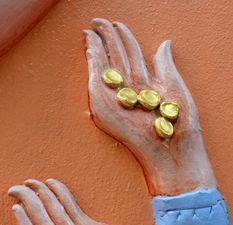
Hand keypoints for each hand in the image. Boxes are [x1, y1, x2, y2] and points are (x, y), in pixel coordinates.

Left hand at [8, 178, 206, 224]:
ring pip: (60, 216)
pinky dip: (66, 199)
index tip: (17, 205)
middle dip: (33, 204)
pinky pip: (76, 213)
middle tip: (20, 185)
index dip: (27, 224)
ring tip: (34, 182)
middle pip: (48, 224)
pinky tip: (57, 187)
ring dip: (47, 198)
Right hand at [84, 19, 215, 195]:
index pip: (130, 56)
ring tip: (95, 26)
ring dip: (100, 41)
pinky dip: (93, 57)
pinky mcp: (105, 104)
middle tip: (99, 21)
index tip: (115, 27)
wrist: (172, 151)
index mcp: (145, 85)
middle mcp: (130, 89)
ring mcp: (117, 96)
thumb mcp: (175, 89)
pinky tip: (90, 42)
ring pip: (108, 60)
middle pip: (117, 55)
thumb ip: (165, 66)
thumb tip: (163, 43)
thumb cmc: (179, 125)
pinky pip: (97, 75)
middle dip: (108, 35)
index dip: (123, 39)